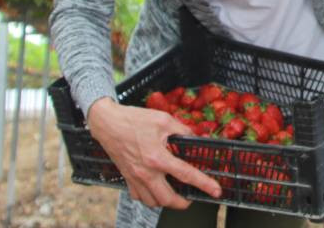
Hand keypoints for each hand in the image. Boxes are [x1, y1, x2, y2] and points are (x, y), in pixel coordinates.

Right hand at [87, 98, 220, 208]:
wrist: (107, 123)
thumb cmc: (134, 119)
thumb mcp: (164, 119)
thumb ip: (183, 130)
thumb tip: (195, 138)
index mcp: (158, 157)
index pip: (186, 174)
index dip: (204, 184)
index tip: (216, 191)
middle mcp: (146, 172)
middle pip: (168, 199)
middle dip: (183, 203)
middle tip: (192, 197)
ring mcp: (134, 177)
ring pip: (152, 202)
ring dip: (166, 202)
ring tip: (175, 194)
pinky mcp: (127, 178)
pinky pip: (139, 197)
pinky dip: (149, 198)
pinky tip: (156, 190)